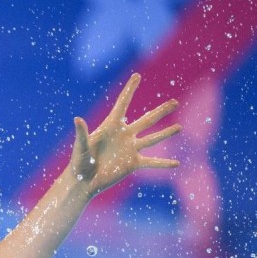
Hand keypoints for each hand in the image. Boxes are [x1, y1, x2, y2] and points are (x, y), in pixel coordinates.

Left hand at [68, 73, 181, 196]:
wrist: (83, 181)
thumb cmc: (78, 163)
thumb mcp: (80, 147)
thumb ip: (82, 133)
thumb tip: (77, 119)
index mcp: (111, 126)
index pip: (122, 104)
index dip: (130, 90)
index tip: (137, 75)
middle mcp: (124, 135)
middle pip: (146, 120)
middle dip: (161, 111)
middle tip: (175, 102)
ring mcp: (130, 149)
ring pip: (153, 139)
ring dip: (166, 133)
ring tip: (179, 128)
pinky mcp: (133, 164)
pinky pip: (152, 162)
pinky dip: (163, 163)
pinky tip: (177, 163)